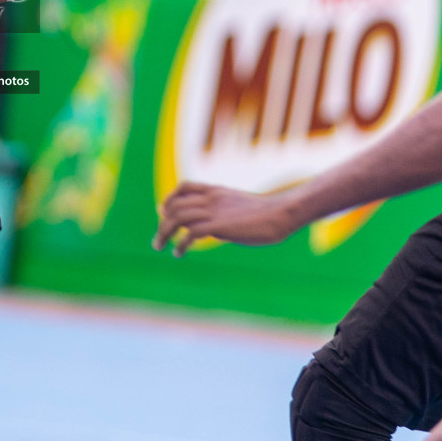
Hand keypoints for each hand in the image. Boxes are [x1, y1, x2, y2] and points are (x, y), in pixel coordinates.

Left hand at [154, 182, 301, 256]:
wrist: (282, 213)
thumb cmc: (267, 214)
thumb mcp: (240, 207)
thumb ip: (225, 211)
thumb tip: (217, 226)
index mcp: (217, 191)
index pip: (184, 187)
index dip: (170, 199)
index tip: (163, 212)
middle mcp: (211, 198)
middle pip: (176, 205)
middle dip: (163, 221)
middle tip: (159, 239)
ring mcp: (214, 211)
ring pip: (177, 217)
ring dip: (163, 232)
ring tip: (159, 247)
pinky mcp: (219, 226)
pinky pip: (190, 233)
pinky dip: (180, 243)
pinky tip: (178, 253)